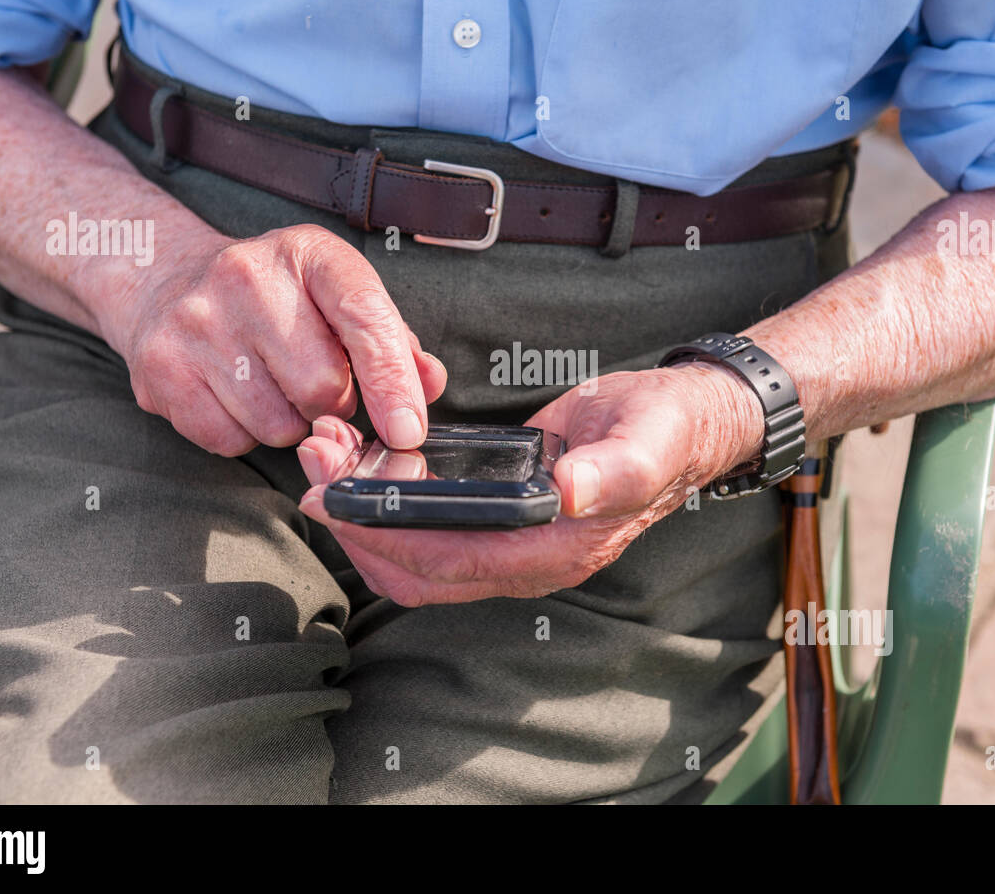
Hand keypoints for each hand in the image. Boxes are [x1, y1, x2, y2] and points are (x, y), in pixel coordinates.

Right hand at [96, 224, 446, 454]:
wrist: (162, 280)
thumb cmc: (274, 298)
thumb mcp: (335, 297)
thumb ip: (391, 341)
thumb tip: (429, 383)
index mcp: (308, 253)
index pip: (364, 319)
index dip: (393, 383)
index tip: (408, 431)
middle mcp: (247, 276)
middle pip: (322, 387)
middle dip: (332, 406)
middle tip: (314, 387)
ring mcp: (197, 321)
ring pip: (278, 423)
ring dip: (288, 424)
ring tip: (269, 385)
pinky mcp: (161, 367)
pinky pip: (230, 440)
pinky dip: (243, 435)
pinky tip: (233, 397)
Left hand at [296, 361, 766, 605]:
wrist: (681, 422)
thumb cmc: (665, 429)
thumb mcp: (648, 440)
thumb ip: (614, 470)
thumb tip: (569, 493)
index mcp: (558, 550)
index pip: (455, 565)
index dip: (390, 541)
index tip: (336, 504)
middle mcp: (527, 559)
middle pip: (421, 572)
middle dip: (359, 533)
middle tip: (313, 479)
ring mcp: (512, 543)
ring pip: (419, 556)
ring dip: (366, 520)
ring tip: (327, 465)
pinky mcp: (500, 516)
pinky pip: (432, 529)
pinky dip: (391, 505)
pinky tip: (367, 463)